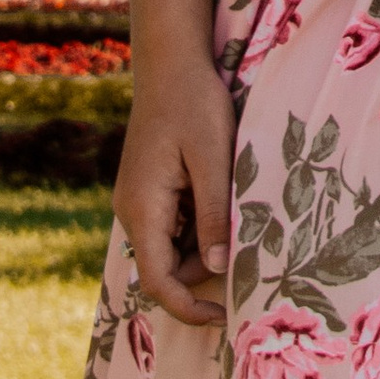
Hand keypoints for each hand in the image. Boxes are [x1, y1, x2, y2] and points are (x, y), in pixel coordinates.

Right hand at [114, 52, 238, 326]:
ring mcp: (137, 202)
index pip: (157, 283)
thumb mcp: (213, 158)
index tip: (227, 315)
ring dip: (204, 245)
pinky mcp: (148, 191)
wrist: (171, 63)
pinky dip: (198, 225)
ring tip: (236, 209)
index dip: (189, 309)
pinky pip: (172, 226)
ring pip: (171, 249)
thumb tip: (219, 268)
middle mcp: (131, 212)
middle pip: (166, 269)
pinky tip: (220, 195)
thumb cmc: (194, 103)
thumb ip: (214, 214)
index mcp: (142, 209)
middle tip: (247, 249)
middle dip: (204, 271)